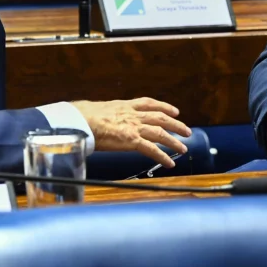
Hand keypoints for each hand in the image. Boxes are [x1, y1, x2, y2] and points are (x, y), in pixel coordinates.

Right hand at [73, 97, 191, 167]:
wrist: (80, 120)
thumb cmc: (82, 116)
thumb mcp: (97, 109)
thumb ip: (105, 115)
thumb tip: (97, 118)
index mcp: (124, 105)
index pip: (149, 103)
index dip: (164, 106)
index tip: (174, 110)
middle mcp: (132, 114)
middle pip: (160, 117)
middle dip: (176, 124)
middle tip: (186, 131)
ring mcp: (134, 127)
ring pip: (160, 133)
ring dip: (174, 140)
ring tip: (184, 148)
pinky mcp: (132, 140)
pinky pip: (152, 149)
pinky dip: (163, 156)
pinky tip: (170, 163)